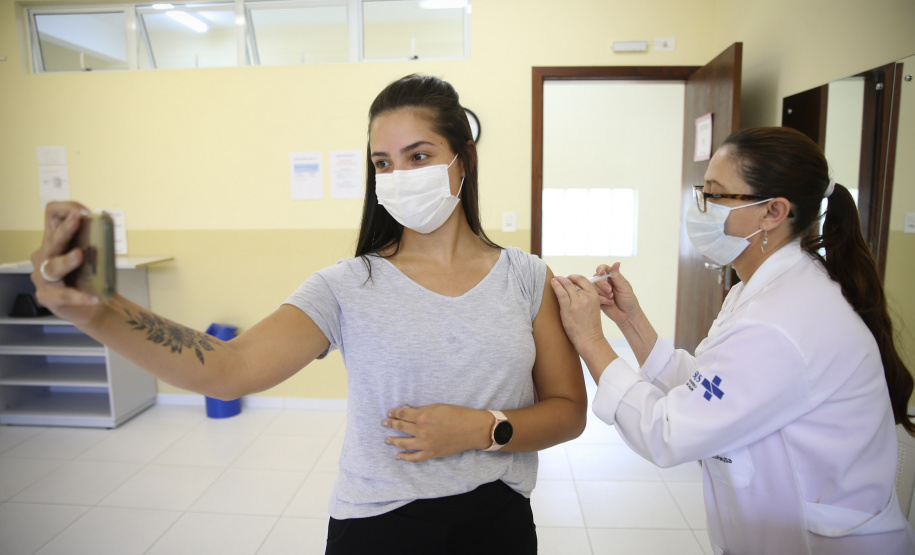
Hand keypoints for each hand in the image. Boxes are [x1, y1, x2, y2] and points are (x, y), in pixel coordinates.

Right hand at [30, 201, 101, 324]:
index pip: (52, 215)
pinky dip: (81, 296)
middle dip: (65, 229)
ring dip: (66, 260)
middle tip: (76, 220)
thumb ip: (94, 242)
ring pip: (52, 266)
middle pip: (52, 240)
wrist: (90, 306)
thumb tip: (105, 228)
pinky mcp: (47, 297)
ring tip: (79, 256)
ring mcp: (43, 277)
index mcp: (55, 241)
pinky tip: (95, 297)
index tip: (83, 212)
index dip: (65, 209)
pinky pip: (64, 295)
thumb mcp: (91, 257)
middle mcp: (44, 256)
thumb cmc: (88, 278)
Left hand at [382, 404, 492, 461]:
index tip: (389, 413)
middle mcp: (421, 430)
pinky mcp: (431, 454)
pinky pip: (414, 458)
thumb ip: (421, 410)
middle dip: (391, 424)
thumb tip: (407, 410)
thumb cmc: (457, 414)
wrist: (472, 429)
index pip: (402, 414)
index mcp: (423, 416)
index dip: (394, 413)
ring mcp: (425, 444)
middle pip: (400, 427)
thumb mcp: (437, 407)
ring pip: (403, 443)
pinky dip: (405, 457)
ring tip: (387, 439)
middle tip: (384, 423)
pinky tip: (398, 456)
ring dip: (393, 441)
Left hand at [549, 274, 606, 351]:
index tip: (568, 277)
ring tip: (554, 279)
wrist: (589, 339)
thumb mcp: (594, 307)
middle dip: (565, 278)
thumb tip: (575, 289)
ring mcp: (577, 303)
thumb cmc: (590, 325)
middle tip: (559, 278)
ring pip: (566, 285)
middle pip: (573, 282)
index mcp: (594, 296)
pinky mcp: (568, 309)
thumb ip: (587, 297)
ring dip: (559, 280)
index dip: (574, 276)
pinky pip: (561, 293)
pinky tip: (552, 283)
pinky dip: (556, 286)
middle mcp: (586, 297)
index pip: (583, 279)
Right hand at [592, 263, 641, 326]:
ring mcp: (600, 291)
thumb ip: (617, 276)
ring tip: (611, 298)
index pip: (603, 269)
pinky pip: (593, 296)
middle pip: (596, 277)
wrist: (627, 316)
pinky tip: (609, 303)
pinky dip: (601, 299)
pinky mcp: (597, 299)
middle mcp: (605, 283)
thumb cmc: (628, 300)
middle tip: (610, 291)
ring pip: (593, 287)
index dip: (600, 269)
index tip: (601, 273)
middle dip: (602, 284)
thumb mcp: (624, 287)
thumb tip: (616, 262)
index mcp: (613, 277)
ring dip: (602, 292)